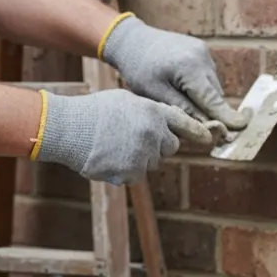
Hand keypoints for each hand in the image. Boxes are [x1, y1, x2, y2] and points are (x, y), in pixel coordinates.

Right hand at [34, 89, 211, 184]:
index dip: (197, 132)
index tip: (208, 138)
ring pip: (153, 162)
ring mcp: (143, 154)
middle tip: (135, 139)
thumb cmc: (94, 111)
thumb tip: (164, 125)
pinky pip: (136, 175)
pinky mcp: (132, 172)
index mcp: (154, 112)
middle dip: (158, 145)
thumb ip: (149, 112)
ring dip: (140, 158)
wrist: (69, 128)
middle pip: (170, 146)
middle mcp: (154, 133)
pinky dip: (126, 171)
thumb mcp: (126, 101)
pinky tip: (109, 158)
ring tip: (115, 146)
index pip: (184, 124)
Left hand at [100, 15, 251, 134]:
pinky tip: (183, 85)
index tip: (242, 128)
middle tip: (194, 123)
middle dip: (210, 111)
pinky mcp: (202, 49)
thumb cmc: (139, 69)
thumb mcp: (156, 94)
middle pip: (215, 95)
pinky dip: (201, 86)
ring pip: (213, 86)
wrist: (132, 40)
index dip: (227, 117)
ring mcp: (204, 52)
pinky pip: (208, 75)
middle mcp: (203, 58)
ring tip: (180, 98)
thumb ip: (184, 110)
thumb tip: (208, 128)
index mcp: (190, 69)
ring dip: (205, 98)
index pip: (213, 100)